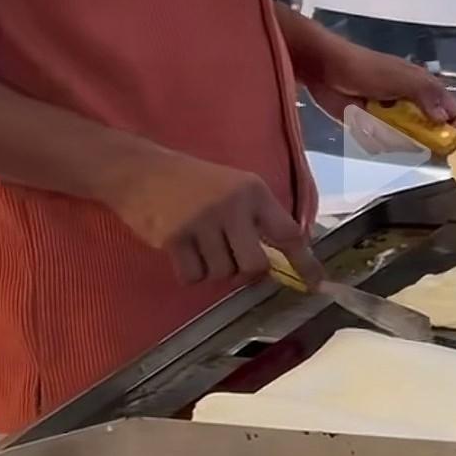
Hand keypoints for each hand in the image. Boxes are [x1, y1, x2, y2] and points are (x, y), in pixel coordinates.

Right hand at [108, 149, 319, 287]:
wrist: (141, 171)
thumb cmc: (192, 182)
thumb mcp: (233, 187)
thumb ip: (257, 217)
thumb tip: (283, 258)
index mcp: (253, 191)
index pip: (288, 232)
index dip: (304, 262)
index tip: (315, 283)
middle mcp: (232, 206)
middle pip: (254, 265)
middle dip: (245, 271)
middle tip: (232, 258)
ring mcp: (202, 222)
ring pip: (222, 273)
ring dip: (213, 269)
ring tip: (200, 244)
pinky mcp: (175, 238)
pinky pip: (194, 277)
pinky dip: (190, 272)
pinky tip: (183, 251)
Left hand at [308, 41, 455, 133]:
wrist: (326, 71)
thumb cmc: (366, 69)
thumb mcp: (401, 78)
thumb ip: (426, 94)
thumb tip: (444, 119)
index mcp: (425, 89)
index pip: (453, 111)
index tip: (451, 141)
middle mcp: (413, 105)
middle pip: (432, 131)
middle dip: (426, 140)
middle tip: (412, 139)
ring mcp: (393, 117)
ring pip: (408, 141)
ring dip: (399, 141)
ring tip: (382, 127)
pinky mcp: (373, 127)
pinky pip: (385, 142)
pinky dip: (379, 141)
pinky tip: (368, 129)